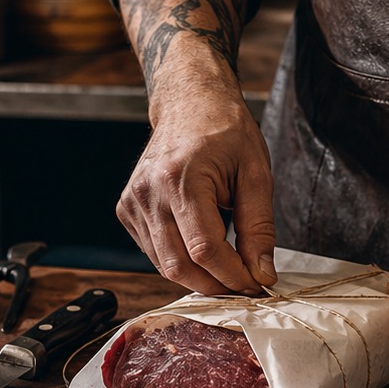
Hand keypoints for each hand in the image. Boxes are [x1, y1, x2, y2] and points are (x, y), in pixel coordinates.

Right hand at [117, 91, 278, 295]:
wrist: (190, 103)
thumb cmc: (225, 131)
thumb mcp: (256, 174)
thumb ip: (259, 227)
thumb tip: (261, 272)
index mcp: (180, 178)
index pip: (204, 248)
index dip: (233, 275)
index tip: (257, 283)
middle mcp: (148, 192)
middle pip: (178, 265)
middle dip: (216, 285)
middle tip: (245, 284)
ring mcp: (132, 202)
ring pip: (164, 265)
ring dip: (199, 277)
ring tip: (229, 268)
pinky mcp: (127, 210)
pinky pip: (154, 252)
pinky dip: (181, 260)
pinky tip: (202, 249)